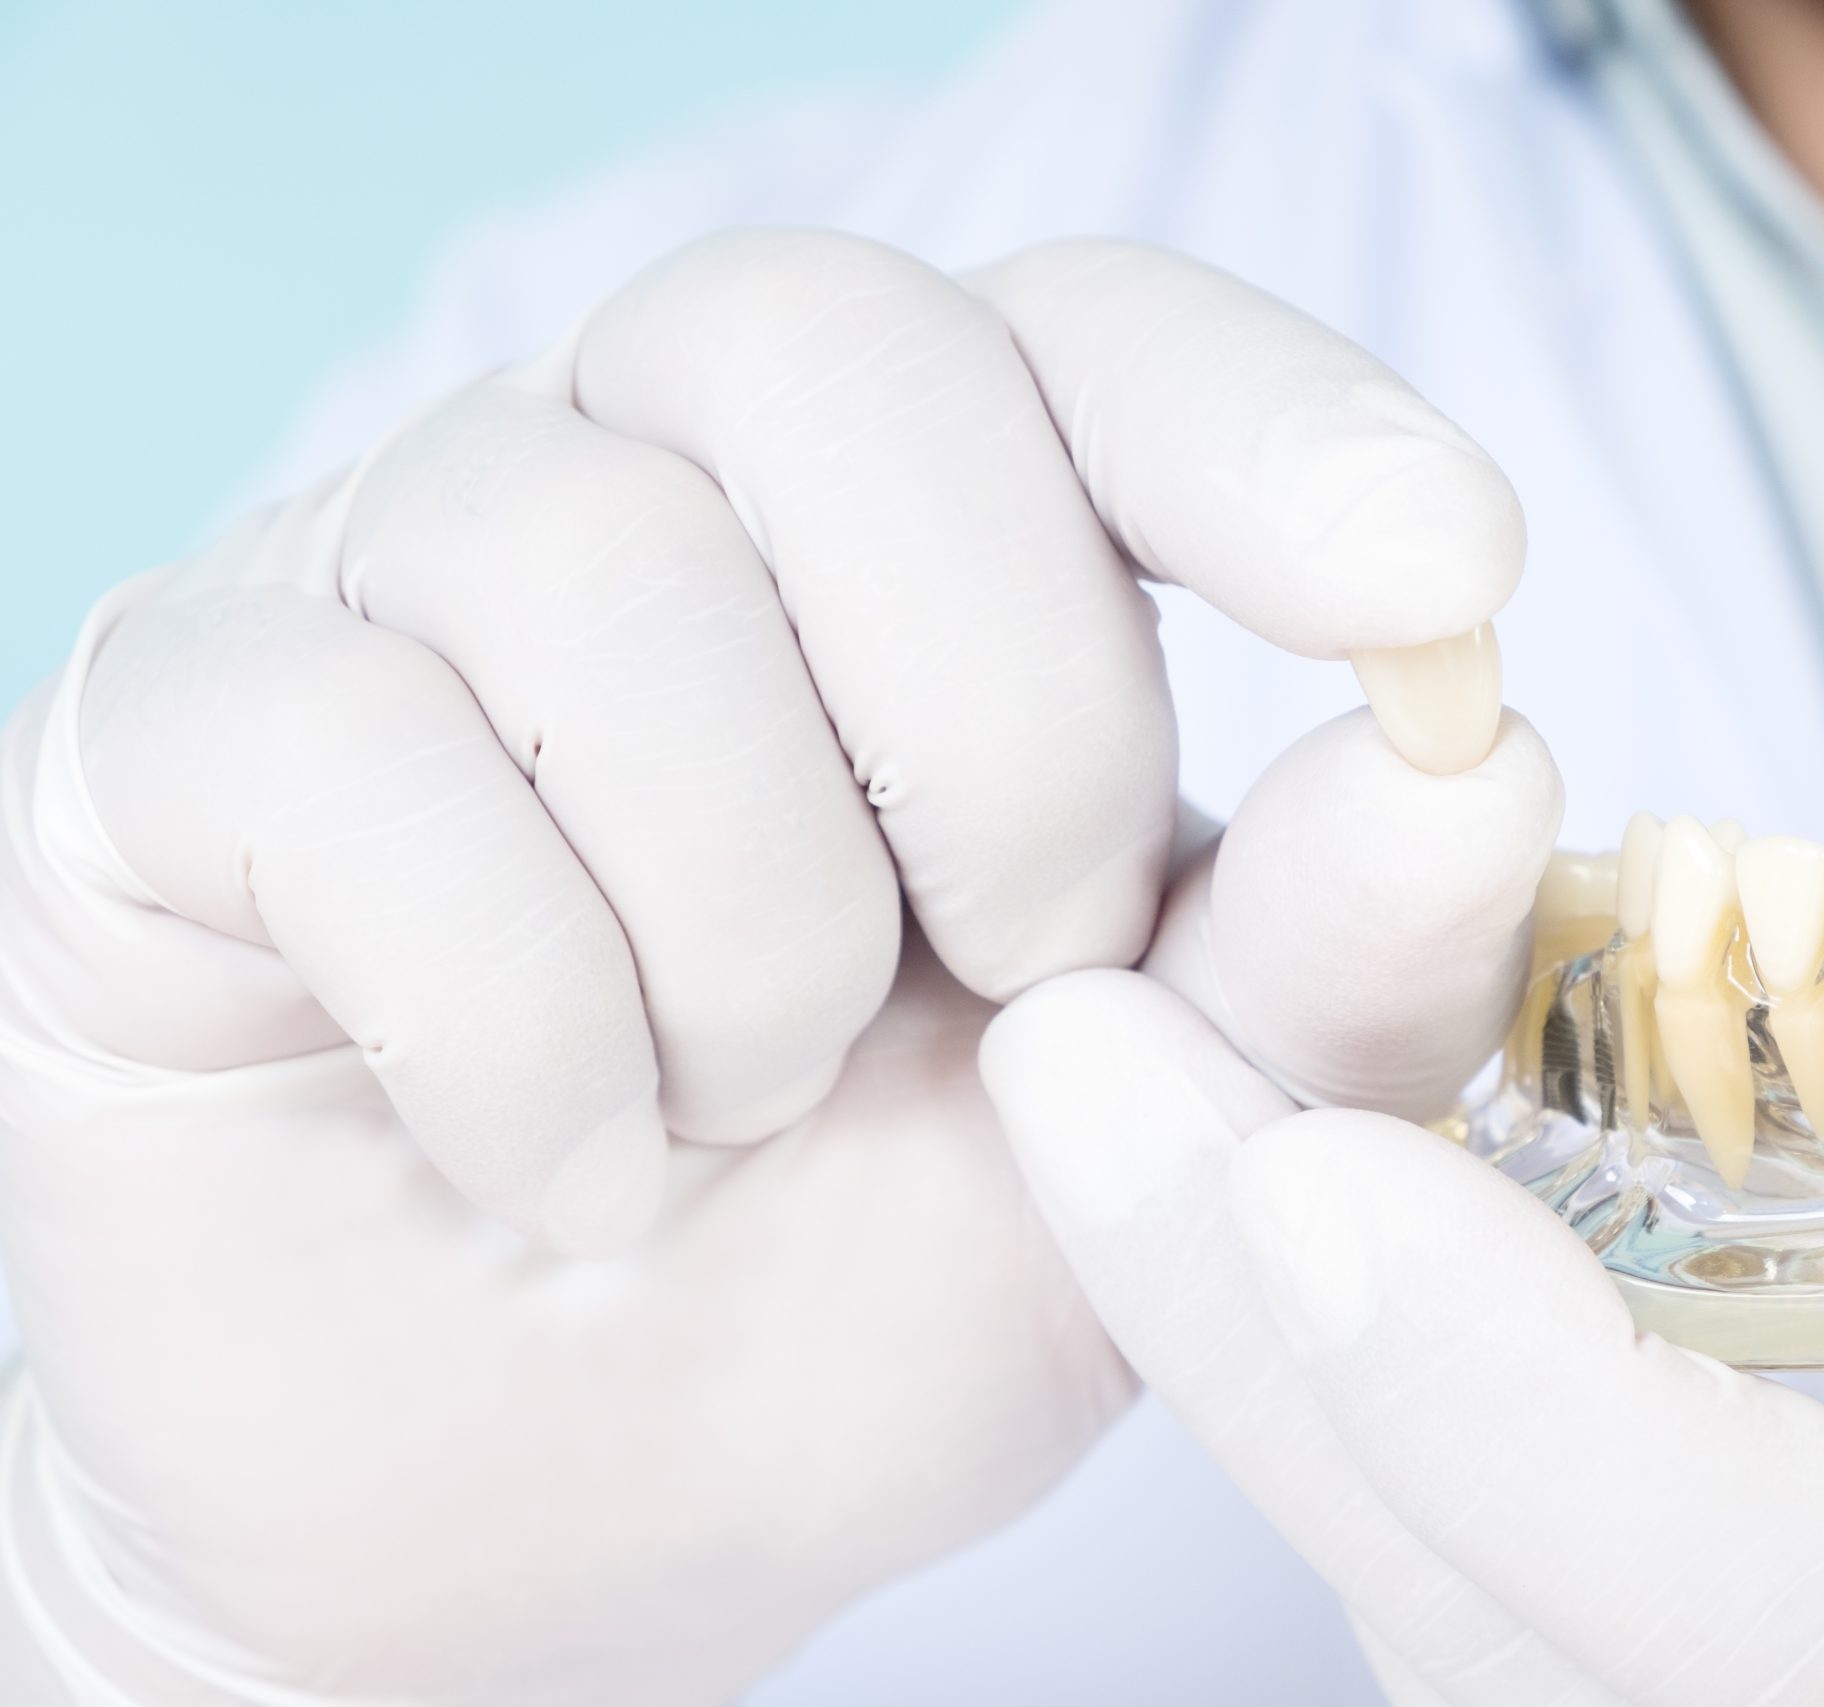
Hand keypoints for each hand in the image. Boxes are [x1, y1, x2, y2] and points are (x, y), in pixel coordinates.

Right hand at [0, 231, 1534, 1703]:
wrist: (553, 1514)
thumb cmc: (870, 1286)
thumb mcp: (1157, 1146)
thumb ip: (1323, 962)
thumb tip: (1483, 752)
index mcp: (919, 531)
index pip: (1090, 331)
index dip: (1265, 421)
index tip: (1437, 579)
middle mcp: (647, 477)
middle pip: (832, 354)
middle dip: (999, 718)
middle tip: (1020, 976)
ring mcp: (387, 576)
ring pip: (593, 561)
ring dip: (750, 929)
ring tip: (748, 1117)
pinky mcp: (176, 734)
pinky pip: (349, 751)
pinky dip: (524, 1030)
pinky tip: (563, 1168)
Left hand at [985, 502, 1823, 1704]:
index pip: (1787, 1638)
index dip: (1551, 1444)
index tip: (1325, 1190)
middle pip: (1502, 1623)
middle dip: (1268, 1353)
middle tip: (1075, 1061)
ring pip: (1443, 1592)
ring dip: (1248, 1342)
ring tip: (1096, 1072)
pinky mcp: (1662, 1665)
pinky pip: (1461, 1558)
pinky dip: (1339, 1374)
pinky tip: (1254, 1169)